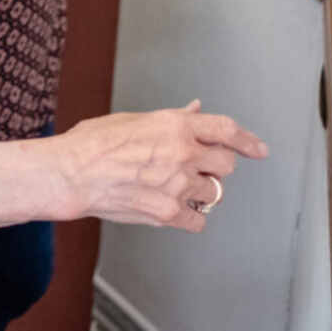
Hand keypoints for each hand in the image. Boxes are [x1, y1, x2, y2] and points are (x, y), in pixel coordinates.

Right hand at [53, 100, 267, 231]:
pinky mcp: (169, 213)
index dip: (247, 140)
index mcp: (175, 126)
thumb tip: (195, 111)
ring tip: (174, 186)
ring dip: (200, 191)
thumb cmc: (94, 144)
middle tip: (196, 167)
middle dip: (214, 166)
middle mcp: (182, 154)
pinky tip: (173, 208)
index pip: (226, 130)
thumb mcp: (134, 120)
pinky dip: (190, 217)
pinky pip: (198, 221)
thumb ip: (172, 119)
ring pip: (214, 193)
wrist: (73, 173)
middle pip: (225, 164)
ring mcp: (178, 185)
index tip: (258, 149)